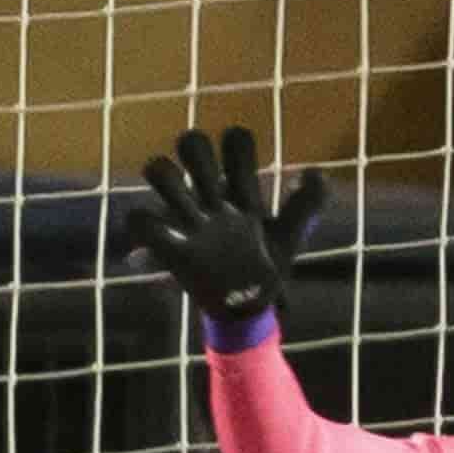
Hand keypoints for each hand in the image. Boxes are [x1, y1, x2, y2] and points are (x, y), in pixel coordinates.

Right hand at [125, 124, 329, 333]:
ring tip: (181, 209)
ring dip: (165, 177)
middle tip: (210, 181)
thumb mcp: (290, 234)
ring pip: (160, 170)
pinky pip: (141, 221)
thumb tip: (312, 172)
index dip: (236, 146)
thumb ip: (308, 203)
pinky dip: (142, 227)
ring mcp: (186, 217)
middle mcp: (209, 194)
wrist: (247, 308)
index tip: (244, 177)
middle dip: (196, 151)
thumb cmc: (267, 266)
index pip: (234, 144)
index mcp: (239, 189)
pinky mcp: (169, 244)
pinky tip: (154, 244)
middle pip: (192, 144)